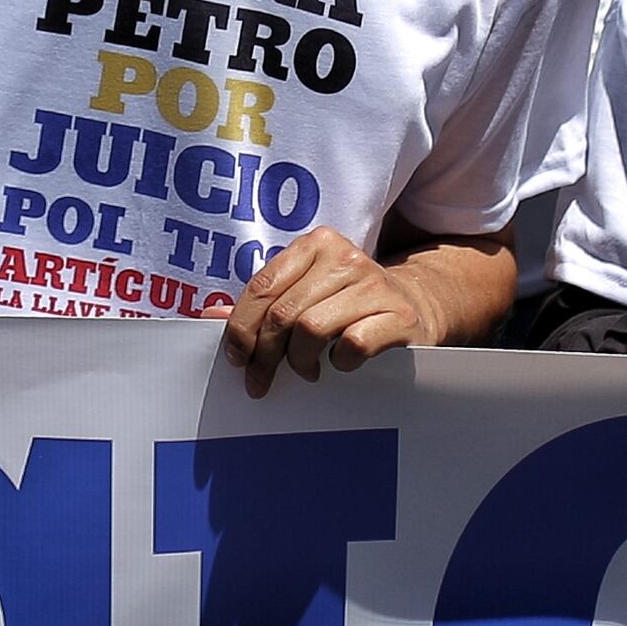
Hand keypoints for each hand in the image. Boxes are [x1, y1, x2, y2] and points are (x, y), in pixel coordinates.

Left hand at [221, 228, 447, 395]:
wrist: (417, 306)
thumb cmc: (348, 305)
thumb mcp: (306, 294)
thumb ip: (262, 303)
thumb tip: (209, 316)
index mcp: (316, 244)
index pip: (263, 286)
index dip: (241, 328)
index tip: (236, 360)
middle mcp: (346, 257)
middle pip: (284, 313)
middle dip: (264, 355)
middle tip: (260, 381)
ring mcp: (375, 284)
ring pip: (312, 329)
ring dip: (299, 361)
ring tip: (304, 373)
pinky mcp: (398, 316)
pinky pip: (353, 344)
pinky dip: (339, 363)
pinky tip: (339, 366)